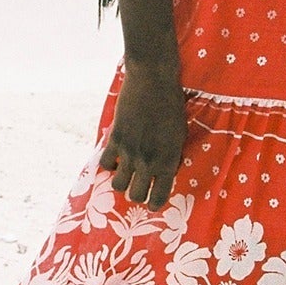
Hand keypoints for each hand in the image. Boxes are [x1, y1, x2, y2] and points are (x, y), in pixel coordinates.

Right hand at [99, 61, 187, 206]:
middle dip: (137, 194)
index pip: (158, 197)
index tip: (153, 201)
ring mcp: (129, 151)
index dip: (155, 203)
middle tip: (139, 186)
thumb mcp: (180, 135)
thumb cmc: (173, 106)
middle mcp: (148, 161)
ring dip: (122, 182)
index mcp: (168, 161)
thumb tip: (167, 171)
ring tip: (126, 173)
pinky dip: (109, 164)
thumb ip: (172, 156)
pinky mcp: (114, 139)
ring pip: (118, 185)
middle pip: (135, 195)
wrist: (153, 81)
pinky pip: (105, 164)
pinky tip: (115, 157)